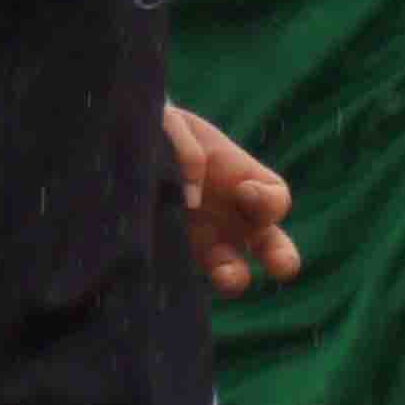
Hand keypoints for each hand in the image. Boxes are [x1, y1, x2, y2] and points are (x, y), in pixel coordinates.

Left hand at [163, 104, 297, 295]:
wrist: (122, 145)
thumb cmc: (159, 130)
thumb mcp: (172, 125)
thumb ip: (186, 149)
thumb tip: (191, 197)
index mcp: (243, 181)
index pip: (275, 198)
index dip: (267, 199)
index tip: (243, 190)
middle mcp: (232, 217)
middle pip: (273, 246)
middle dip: (282, 258)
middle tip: (280, 266)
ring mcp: (205, 240)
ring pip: (234, 272)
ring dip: (234, 277)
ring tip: (225, 276)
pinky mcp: (171, 255)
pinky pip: (187, 275)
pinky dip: (188, 279)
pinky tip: (174, 271)